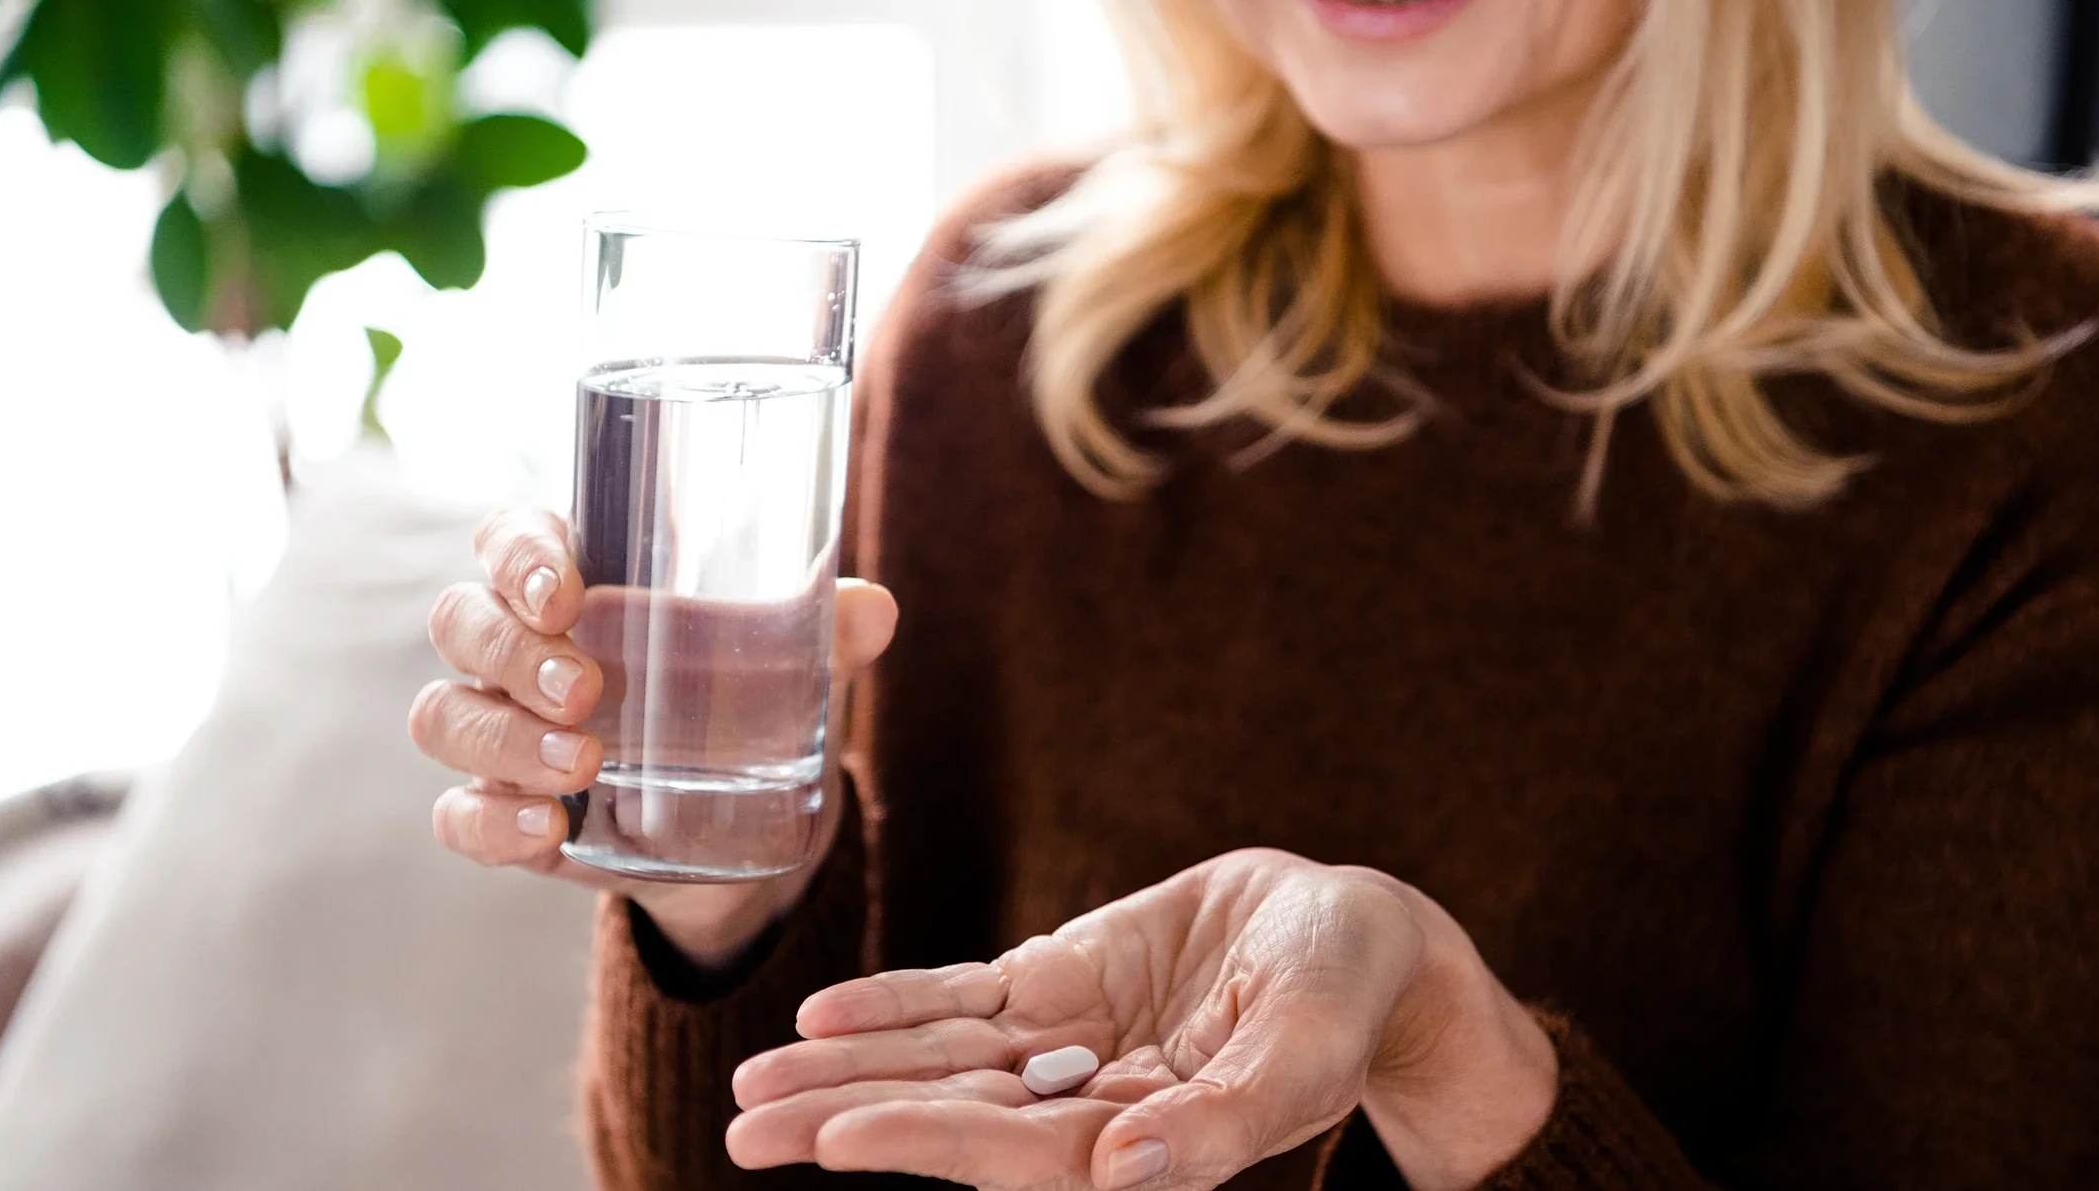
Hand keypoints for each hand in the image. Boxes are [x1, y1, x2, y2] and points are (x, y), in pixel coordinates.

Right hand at [410, 507, 897, 968]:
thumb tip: (876, 612)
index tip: (563, 592)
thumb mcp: (787, 658)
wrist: (746, 816)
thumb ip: (824, 628)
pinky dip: (489, 822)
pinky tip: (544, 832)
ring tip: (583, 763)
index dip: (518, 556)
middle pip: (463, 623)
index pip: (508, 537)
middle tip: (585, 689)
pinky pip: (457, 816)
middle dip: (513, 653)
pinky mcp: (506, 812)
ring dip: (504, 738)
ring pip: (446, 717)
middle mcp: (518, 647)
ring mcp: (501, 730)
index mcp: (571, 576)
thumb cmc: (745, 692)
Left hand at [727, 850, 1557, 1190]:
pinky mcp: (1061, 981)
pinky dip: (894, 1004)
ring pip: (941, 1060)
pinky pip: (963, 997)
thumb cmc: (1347, 997)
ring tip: (751, 1086)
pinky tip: (820, 1016)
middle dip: (847, 1122)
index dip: (927, 1144)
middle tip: (744, 1131)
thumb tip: (1121, 1175)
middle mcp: (1089, 1104)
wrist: (1354, 932)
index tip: (835, 1143)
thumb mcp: (1304, 1054)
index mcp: (1145, 1142)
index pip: (1017, 1154)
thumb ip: (1221, 1122)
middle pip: (952, 1116)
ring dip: (847, 1071)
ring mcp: (1068, 1043)